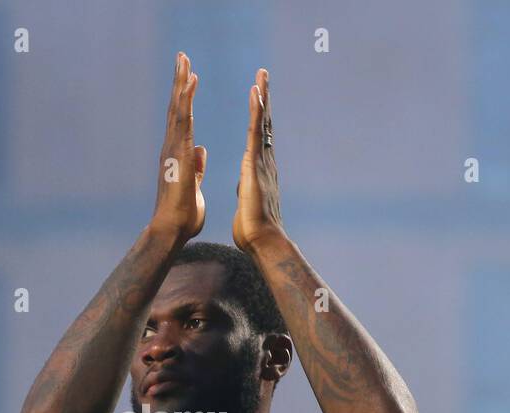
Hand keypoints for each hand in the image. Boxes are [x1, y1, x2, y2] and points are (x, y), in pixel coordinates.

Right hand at [149, 52, 204, 244]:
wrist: (173, 228)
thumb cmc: (183, 215)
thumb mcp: (194, 185)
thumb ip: (196, 167)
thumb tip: (199, 150)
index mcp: (177, 155)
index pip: (181, 121)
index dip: (184, 98)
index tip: (188, 78)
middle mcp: (171, 147)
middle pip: (176, 108)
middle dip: (179, 82)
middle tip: (182, 58)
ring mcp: (173, 148)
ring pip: (177, 108)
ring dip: (181, 82)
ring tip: (184, 59)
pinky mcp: (178, 151)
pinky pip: (183, 119)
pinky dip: (187, 98)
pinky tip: (192, 80)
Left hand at [232, 67, 284, 254]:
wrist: (262, 240)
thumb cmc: (253, 228)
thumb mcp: (247, 201)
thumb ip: (247, 188)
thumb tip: (245, 183)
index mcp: (258, 169)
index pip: (258, 136)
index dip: (258, 115)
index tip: (258, 95)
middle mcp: (264, 160)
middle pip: (264, 123)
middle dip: (264, 98)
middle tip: (263, 74)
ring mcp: (262, 160)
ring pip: (262, 123)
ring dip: (262, 97)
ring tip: (261, 75)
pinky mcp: (256, 164)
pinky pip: (255, 132)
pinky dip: (256, 111)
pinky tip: (255, 93)